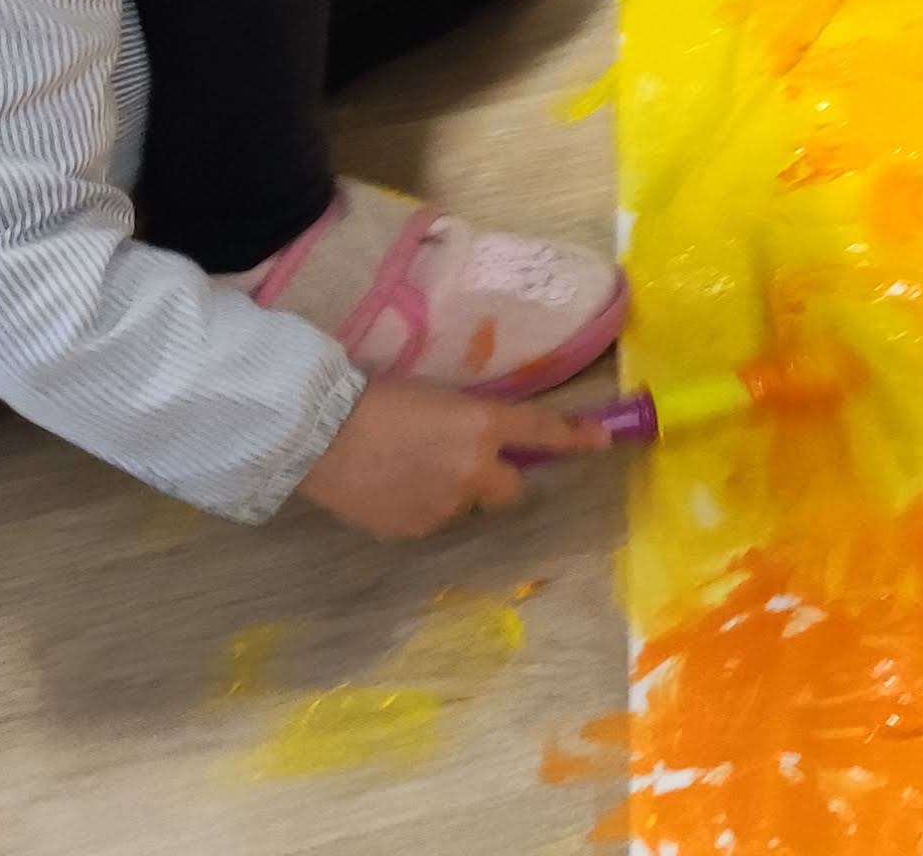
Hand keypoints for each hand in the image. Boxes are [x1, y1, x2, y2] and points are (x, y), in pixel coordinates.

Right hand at [297, 379, 606, 538]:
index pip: (541, 430)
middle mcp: (475, 469)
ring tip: (406, 468)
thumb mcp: (435, 394)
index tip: (602, 440)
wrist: (320, 436)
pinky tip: (389, 487)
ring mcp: (447, 505)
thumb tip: (485, 433)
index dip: (574, 436)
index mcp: (481, 424)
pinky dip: (421, 505)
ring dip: (451, 490)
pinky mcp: (417, 529)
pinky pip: (432, 518)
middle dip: (497, 478)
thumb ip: (470, 418)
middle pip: (511, 488)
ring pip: (466, 504)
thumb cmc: (374, 400)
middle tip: (462, 461)